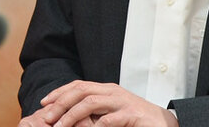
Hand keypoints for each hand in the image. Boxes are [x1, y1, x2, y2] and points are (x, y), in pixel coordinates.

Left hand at [19, 80, 177, 126]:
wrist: (164, 123)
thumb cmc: (135, 119)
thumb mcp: (111, 112)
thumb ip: (94, 112)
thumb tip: (69, 117)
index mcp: (106, 89)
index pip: (78, 85)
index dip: (59, 92)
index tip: (44, 103)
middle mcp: (112, 91)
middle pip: (81, 91)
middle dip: (61, 103)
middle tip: (48, 117)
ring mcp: (122, 102)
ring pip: (91, 102)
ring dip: (72, 115)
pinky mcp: (131, 114)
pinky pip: (110, 119)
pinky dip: (96, 125)